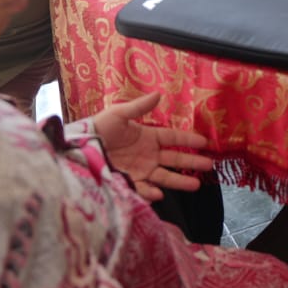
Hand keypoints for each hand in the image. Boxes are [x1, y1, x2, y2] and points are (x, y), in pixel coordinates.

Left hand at [92, 93, 213, 201]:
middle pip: (174, 159)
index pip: (173, 138)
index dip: (189, 140)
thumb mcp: (118, 114)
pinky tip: (161, 194)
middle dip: (192, 162)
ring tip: (196, 184)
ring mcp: (139, 170)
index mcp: (147, 136)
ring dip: (180, 181)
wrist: (77, 149)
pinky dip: (152, 192)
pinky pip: (143, 189)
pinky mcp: (128, 182)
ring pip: (165, 177)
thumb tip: (159, 94)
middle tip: (210, 165)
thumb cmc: (97, 129)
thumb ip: (139, 107)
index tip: (205, 143)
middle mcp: (147, 155)